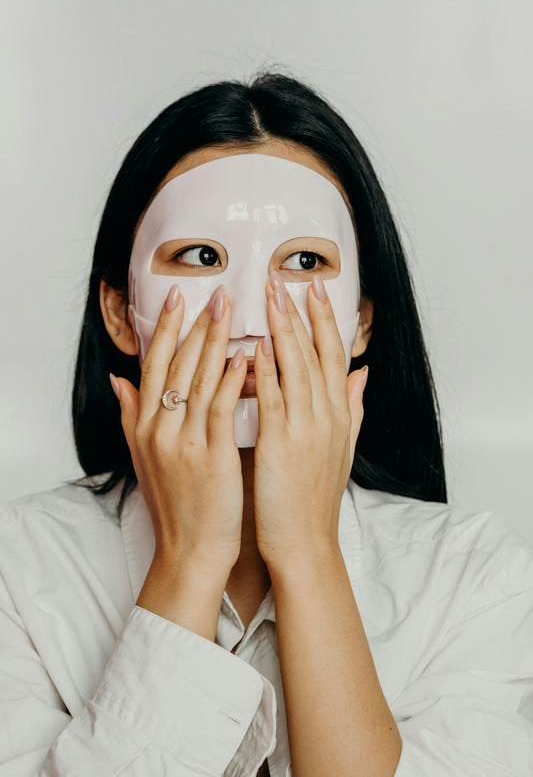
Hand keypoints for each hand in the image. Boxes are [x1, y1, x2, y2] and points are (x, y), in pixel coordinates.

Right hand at [111, 284, 246, 572]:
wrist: (189, 550)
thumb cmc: (175, 504)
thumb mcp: (143, 459)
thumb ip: (130, 416)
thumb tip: (117, 381)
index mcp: (146, 426)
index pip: (155, 366)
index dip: (167, 330)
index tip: (178, 298)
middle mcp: (160, 429)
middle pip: (176, 365)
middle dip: (195, 325)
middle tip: (215, 291)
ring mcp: (183, 442)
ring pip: (197, 380)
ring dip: (214, 342)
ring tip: (229, 310)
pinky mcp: (210, 456)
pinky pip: (219, 410)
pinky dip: (229, 381)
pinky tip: (243, 357)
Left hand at [253, 272, 366, 572]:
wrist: (306, 543)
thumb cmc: (315, 497)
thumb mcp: (342, 448)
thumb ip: (352, 406)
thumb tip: (361, 372)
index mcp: (339, 415)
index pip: (333, 355)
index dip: (323, 319)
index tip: (313, 287)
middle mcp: (328, 416)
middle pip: (316, 352)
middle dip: (300, 312)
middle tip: (284, 276)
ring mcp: (307, 429)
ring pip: (296, 367)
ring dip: (283, 328)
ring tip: (269, 295)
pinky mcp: (281, 444)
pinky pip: (274, 399)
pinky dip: (267, 370)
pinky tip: (257, 345)